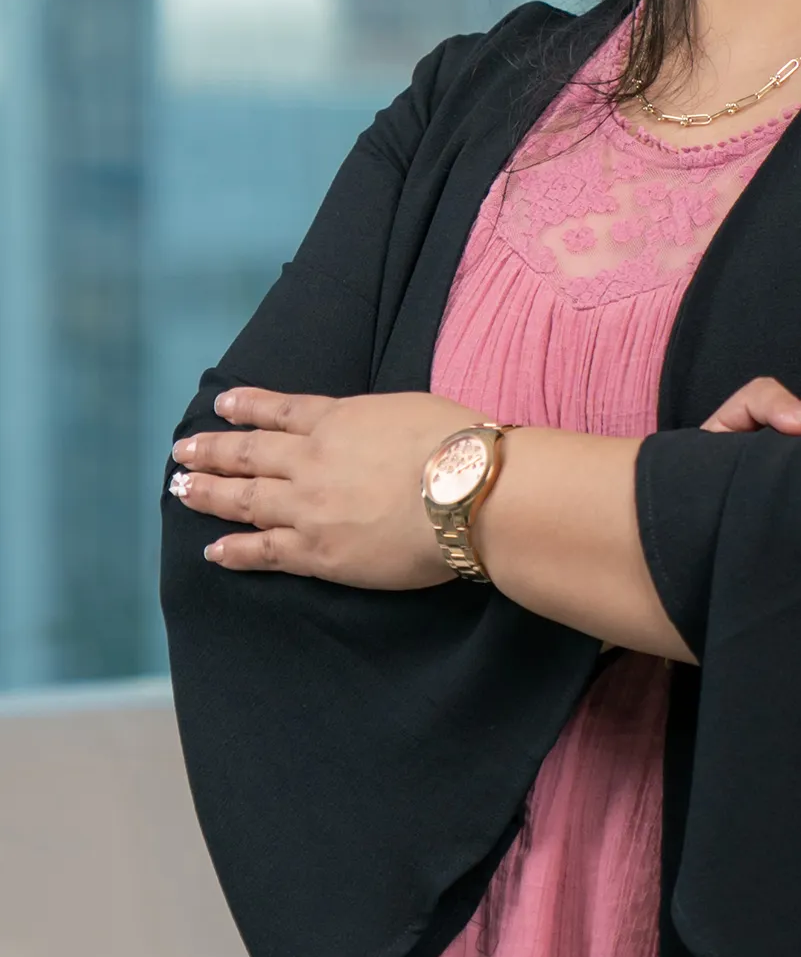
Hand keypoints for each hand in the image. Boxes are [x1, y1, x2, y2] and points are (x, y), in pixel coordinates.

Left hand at [168, 388, 486, 585]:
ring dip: (210, 494)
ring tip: (181, 490)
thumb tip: (367, 429)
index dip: (247, 406)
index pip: (280, 410)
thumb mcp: (406, 408)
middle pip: (249, 453)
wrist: (463, 491)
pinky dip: (236, 551)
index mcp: (337, 419)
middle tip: (182, 451)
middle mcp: (311, 459)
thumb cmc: (453, 443)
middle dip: (213, 451)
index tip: (221, 404)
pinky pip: (265, 551)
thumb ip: (373, 419)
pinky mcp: (317, 552)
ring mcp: (308, 507)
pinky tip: (213, 551)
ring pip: (246, 499)